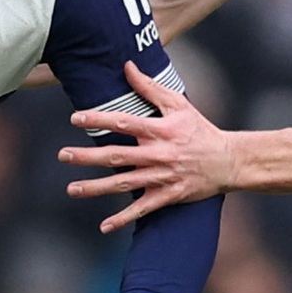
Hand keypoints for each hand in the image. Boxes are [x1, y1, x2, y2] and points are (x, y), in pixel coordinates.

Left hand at [60, 62, 237, 232]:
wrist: (228, 161)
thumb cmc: (200, 130)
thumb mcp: (178, 104)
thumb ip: (150, 87)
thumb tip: (127, 66)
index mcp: (160, 130)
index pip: (124, 122)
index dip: (98, 120)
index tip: (76, 118)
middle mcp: (158, 154)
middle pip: (117, 156)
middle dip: (87, 156)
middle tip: (63, 155)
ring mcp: (162, 177)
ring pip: (123, 184)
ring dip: (96, 188)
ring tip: (72, 189)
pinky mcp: (168, 196)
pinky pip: (142, 210)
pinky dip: (123, 219)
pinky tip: (103, 226)